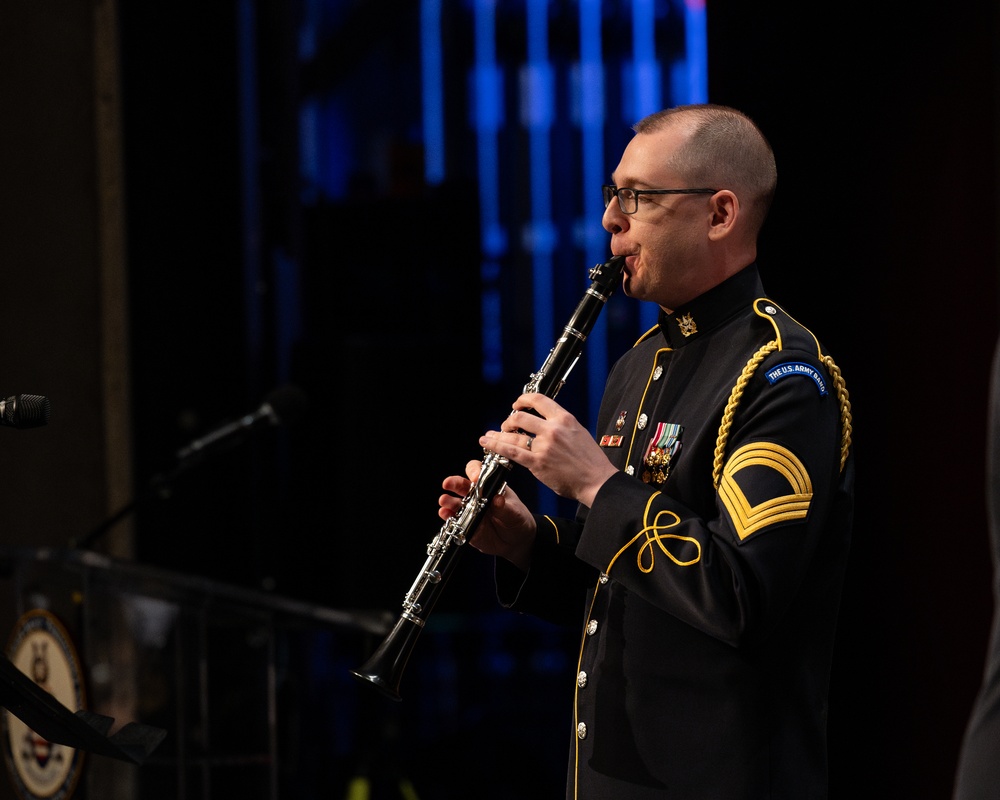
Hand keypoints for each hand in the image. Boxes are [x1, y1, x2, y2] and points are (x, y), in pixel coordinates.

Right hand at [439, 459, 536, 570]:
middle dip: (453, 483)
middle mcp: (477, 495)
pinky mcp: (465, 524)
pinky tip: (444, 513)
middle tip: (448, 483)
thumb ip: (505, 507)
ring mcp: (469, 509)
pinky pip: (454, 519)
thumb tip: (497, 500)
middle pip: (461, 484)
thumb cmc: (518, 520)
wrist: (516, 542)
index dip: (475, 471)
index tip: (475, 478)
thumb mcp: (515, 513)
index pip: (479, 472)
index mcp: (490, 486)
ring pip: (455, 501)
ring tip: (444, 501)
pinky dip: (447, 516)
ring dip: (448, 500)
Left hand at [479, 393, 616, 507]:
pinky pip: (512, 452)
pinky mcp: (537, 462)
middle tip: (506, 426)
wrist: (597, 481)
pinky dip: (497, 446)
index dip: (523, 399)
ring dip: (498, 434)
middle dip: (509, 420)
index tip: (516, 404)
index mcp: (565, 419)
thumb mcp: (579, 433)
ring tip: (489, 436)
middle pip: (521, 416)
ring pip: (513, 434)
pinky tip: (488, 443)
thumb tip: (546, 425)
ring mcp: (544, 446)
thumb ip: (561, 427)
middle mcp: (553, 429)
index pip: (539, 400)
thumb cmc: (591, 461)